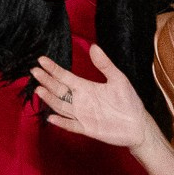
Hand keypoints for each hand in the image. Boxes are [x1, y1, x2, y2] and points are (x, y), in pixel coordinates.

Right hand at [32, 45, 149, 149]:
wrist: (138, 125)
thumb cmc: (129, 101)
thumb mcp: (118, 79)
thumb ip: (104, 64)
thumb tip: (93, 46)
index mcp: (85, 87)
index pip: (65, 76)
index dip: (53, 69)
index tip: (41, 60)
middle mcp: (80, 100)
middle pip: (59, 90)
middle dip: (47, 80)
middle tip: (34, 71)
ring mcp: (82, 115)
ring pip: (61, 106)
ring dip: (50, 99)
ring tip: (39, 89)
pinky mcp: (87, 128)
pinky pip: (71, 125)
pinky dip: (62, 122)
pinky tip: (51, 117)